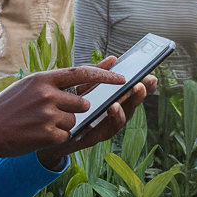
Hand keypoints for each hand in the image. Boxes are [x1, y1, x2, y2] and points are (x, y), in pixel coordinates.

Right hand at [0, 64, 125, 164]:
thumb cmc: (6, 108)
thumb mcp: (27, 86)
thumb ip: (52, 83)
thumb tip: (80, 80)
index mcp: (43, 78)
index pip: (82, 72)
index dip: (104, 73)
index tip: (121, 76)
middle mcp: (48, 94)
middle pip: (82, 103)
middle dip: (74, 110)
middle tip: (52, 113)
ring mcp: (48, 115)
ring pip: (75, 121)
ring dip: (63, 125)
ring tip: (39, 124)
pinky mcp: (48, 134)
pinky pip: (66, 136)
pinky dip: (55, 138)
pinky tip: (37, 134)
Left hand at [37, 56, 157, 166]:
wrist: (44, 132)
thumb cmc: (66, 108)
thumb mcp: (80, 88)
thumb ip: (95, 75)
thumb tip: (113, 59)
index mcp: (109, 102)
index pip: (130, 93)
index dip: (144, 86)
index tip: (152, 77)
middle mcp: (109, 116)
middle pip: (130, 105)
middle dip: (139, 95)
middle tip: (143, 83)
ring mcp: (102, 128)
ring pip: (122, 118)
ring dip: (129, 105)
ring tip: (133, 92)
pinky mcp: (92, 138)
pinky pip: (106, 129)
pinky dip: (113, 118)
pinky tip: (114, 107)